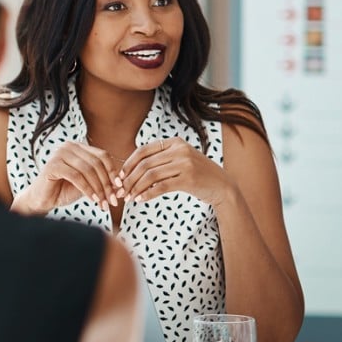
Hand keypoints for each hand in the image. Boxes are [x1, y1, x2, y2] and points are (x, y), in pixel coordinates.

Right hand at [15, 141, 119, 213]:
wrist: (42, 200)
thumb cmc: (65, 191)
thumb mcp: (88, 185)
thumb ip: (103, 183)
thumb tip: (122, 189)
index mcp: (79, 147)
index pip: (103, 155)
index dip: (113, 171)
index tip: (120, 188)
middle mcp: (69, 146)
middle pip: (96, 163)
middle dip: (107, 183)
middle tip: (113, 200)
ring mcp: (59, 154)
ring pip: (88, 170)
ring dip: (98, 188)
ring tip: (103, 203)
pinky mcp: (52, 165)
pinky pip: (76, 177)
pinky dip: (87, 189)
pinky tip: (92, 200)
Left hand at [118, 138, 232, 205]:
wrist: (221, 185)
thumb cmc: (197, 175)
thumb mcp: (180, 160)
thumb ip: (161, 160)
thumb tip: (131, 170)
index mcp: (175, 142)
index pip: (143, 150)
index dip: (128, 164)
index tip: (119, 177)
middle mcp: (179, 150)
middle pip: (145, 164)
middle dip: (129, 179)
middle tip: (121, 192)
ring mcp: (185, 164)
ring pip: (150, 176)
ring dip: (136, 188)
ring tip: (130, 198)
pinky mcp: (188, 179)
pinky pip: (161, 187)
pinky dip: (148, 194)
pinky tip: (141, 200)